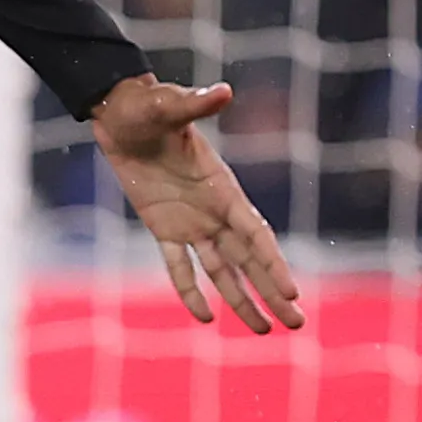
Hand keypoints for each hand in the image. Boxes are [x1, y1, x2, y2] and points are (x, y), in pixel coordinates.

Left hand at [91, 74, 303, 334]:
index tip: (292, 291)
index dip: (272, 262)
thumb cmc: (148, 106)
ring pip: (222, 270)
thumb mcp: (168, 105)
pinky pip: (179, 266)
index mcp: (222, 187)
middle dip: (273, 292)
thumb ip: (195, 104)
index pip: (254, 232)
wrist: (123, 113)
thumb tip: (221, 91)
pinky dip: (189, 290)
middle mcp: (214, 210)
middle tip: (298, 324)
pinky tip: (203, 317)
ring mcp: (191, 221)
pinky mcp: (164, 227)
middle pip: (249, 259)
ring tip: (264, 330)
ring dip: (242, 299)